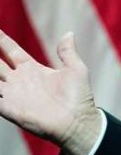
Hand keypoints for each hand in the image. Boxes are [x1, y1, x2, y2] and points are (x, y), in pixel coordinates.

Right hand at [0, 29, 102, 154]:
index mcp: (33, 69)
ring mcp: (12, 94)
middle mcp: (19, 80)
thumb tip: (68, 33)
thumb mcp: (75, 69)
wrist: (76, 122)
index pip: (12, 51)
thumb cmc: (79, 97)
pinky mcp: (9, 108)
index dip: (2, 41)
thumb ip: (67, 52)